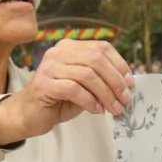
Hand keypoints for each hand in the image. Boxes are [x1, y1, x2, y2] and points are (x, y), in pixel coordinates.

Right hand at [0, 39, 132, 145]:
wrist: (30, 114)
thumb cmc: (60, 100)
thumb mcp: (85, 86)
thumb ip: (102, 80)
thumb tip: (128, 84)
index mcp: (71, 47)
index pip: (102, 48)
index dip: (120, 65)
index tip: (130, 84)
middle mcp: (59, 52)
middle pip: (97, 60)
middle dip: (115, 81)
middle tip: (125, 100)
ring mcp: (49, 67)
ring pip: (87, 75)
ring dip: (106, 94)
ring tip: (114, 108)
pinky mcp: (44, 84)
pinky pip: (74, 89)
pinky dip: (90, 101)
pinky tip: (96, 110)